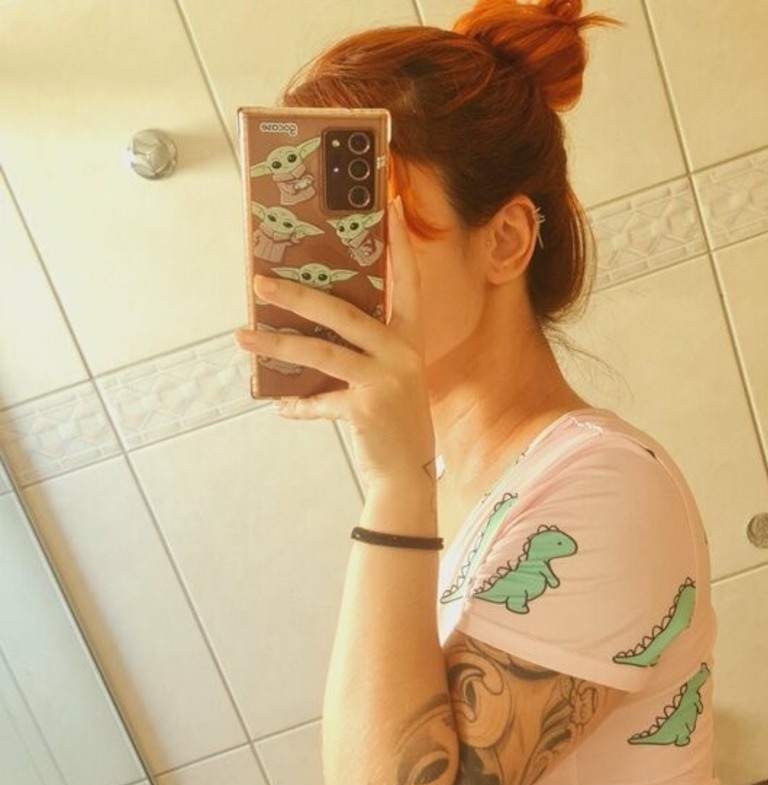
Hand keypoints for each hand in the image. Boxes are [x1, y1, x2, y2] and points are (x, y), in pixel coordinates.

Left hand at [233, 198, 435, 490]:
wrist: (407, 479)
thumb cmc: (394, 424)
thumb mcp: (391, 380)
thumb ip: (365, 352)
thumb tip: (310, 330)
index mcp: (410, 341)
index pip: (408, 284)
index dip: (399, 246)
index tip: (385, 206)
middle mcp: (401, 355)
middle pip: (344, 312)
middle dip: (298, 296)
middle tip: (260, 282)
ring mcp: (385, 381)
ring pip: (322, 352)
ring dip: (277, 345)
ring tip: (243, 337)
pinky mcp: (366, 408)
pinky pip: (318, 401)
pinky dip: (296, 404)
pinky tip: (279, 404)